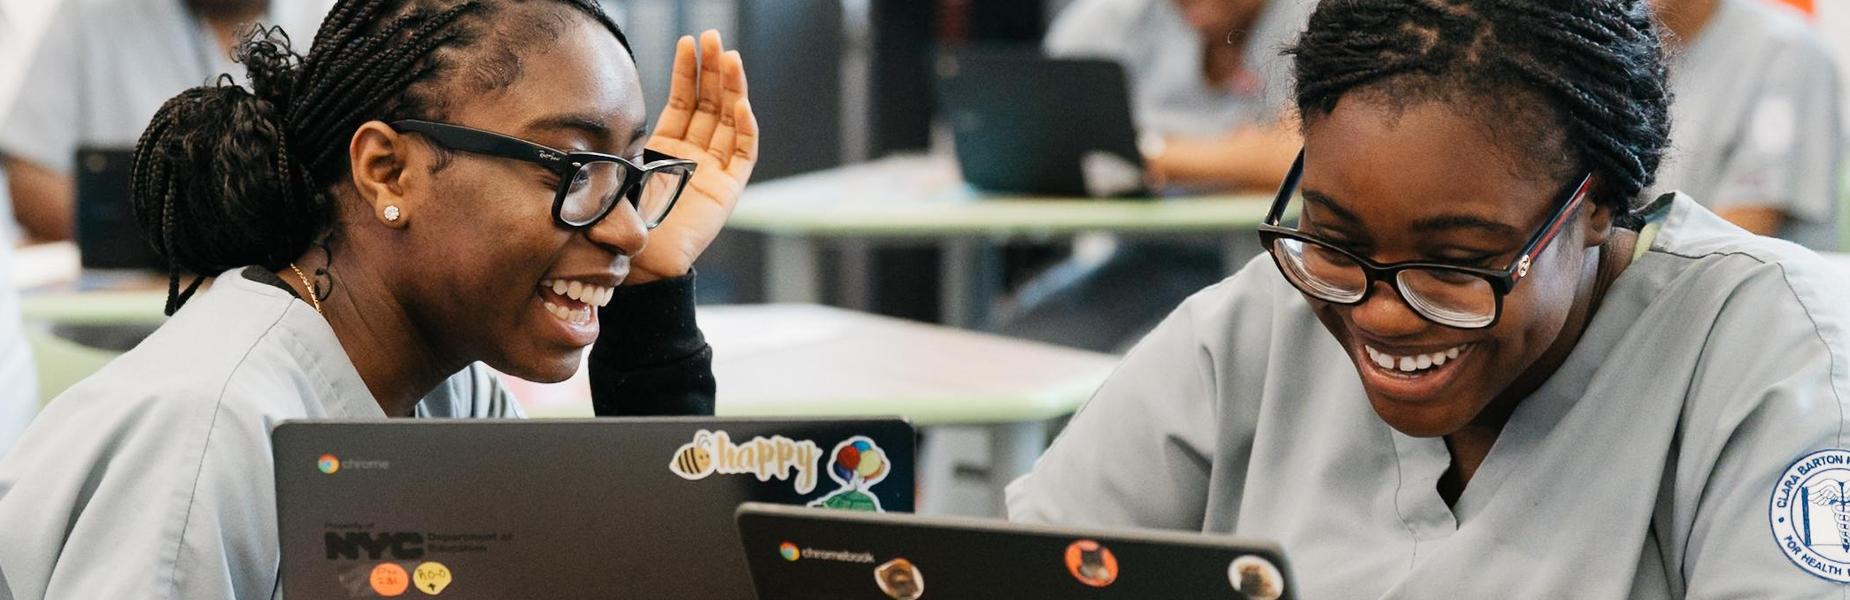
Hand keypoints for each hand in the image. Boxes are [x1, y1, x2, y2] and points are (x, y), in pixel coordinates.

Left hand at [627, 30, 758, 283]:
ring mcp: (714, 170)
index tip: (688, 42)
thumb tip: (604, 108)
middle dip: (712, 69)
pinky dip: (745, 129)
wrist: (638, 262)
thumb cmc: (621, 221)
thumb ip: (624, 142)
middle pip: (711, 103)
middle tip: (713, 38)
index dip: (687, 72)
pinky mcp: (728, 190)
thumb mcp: (616, 170)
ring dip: (731, 89)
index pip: (684, 101)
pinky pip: (743, 154)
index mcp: (668, 148)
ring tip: (729, 57)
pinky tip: (741, 104)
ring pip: (730, 120)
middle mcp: (695, 154)